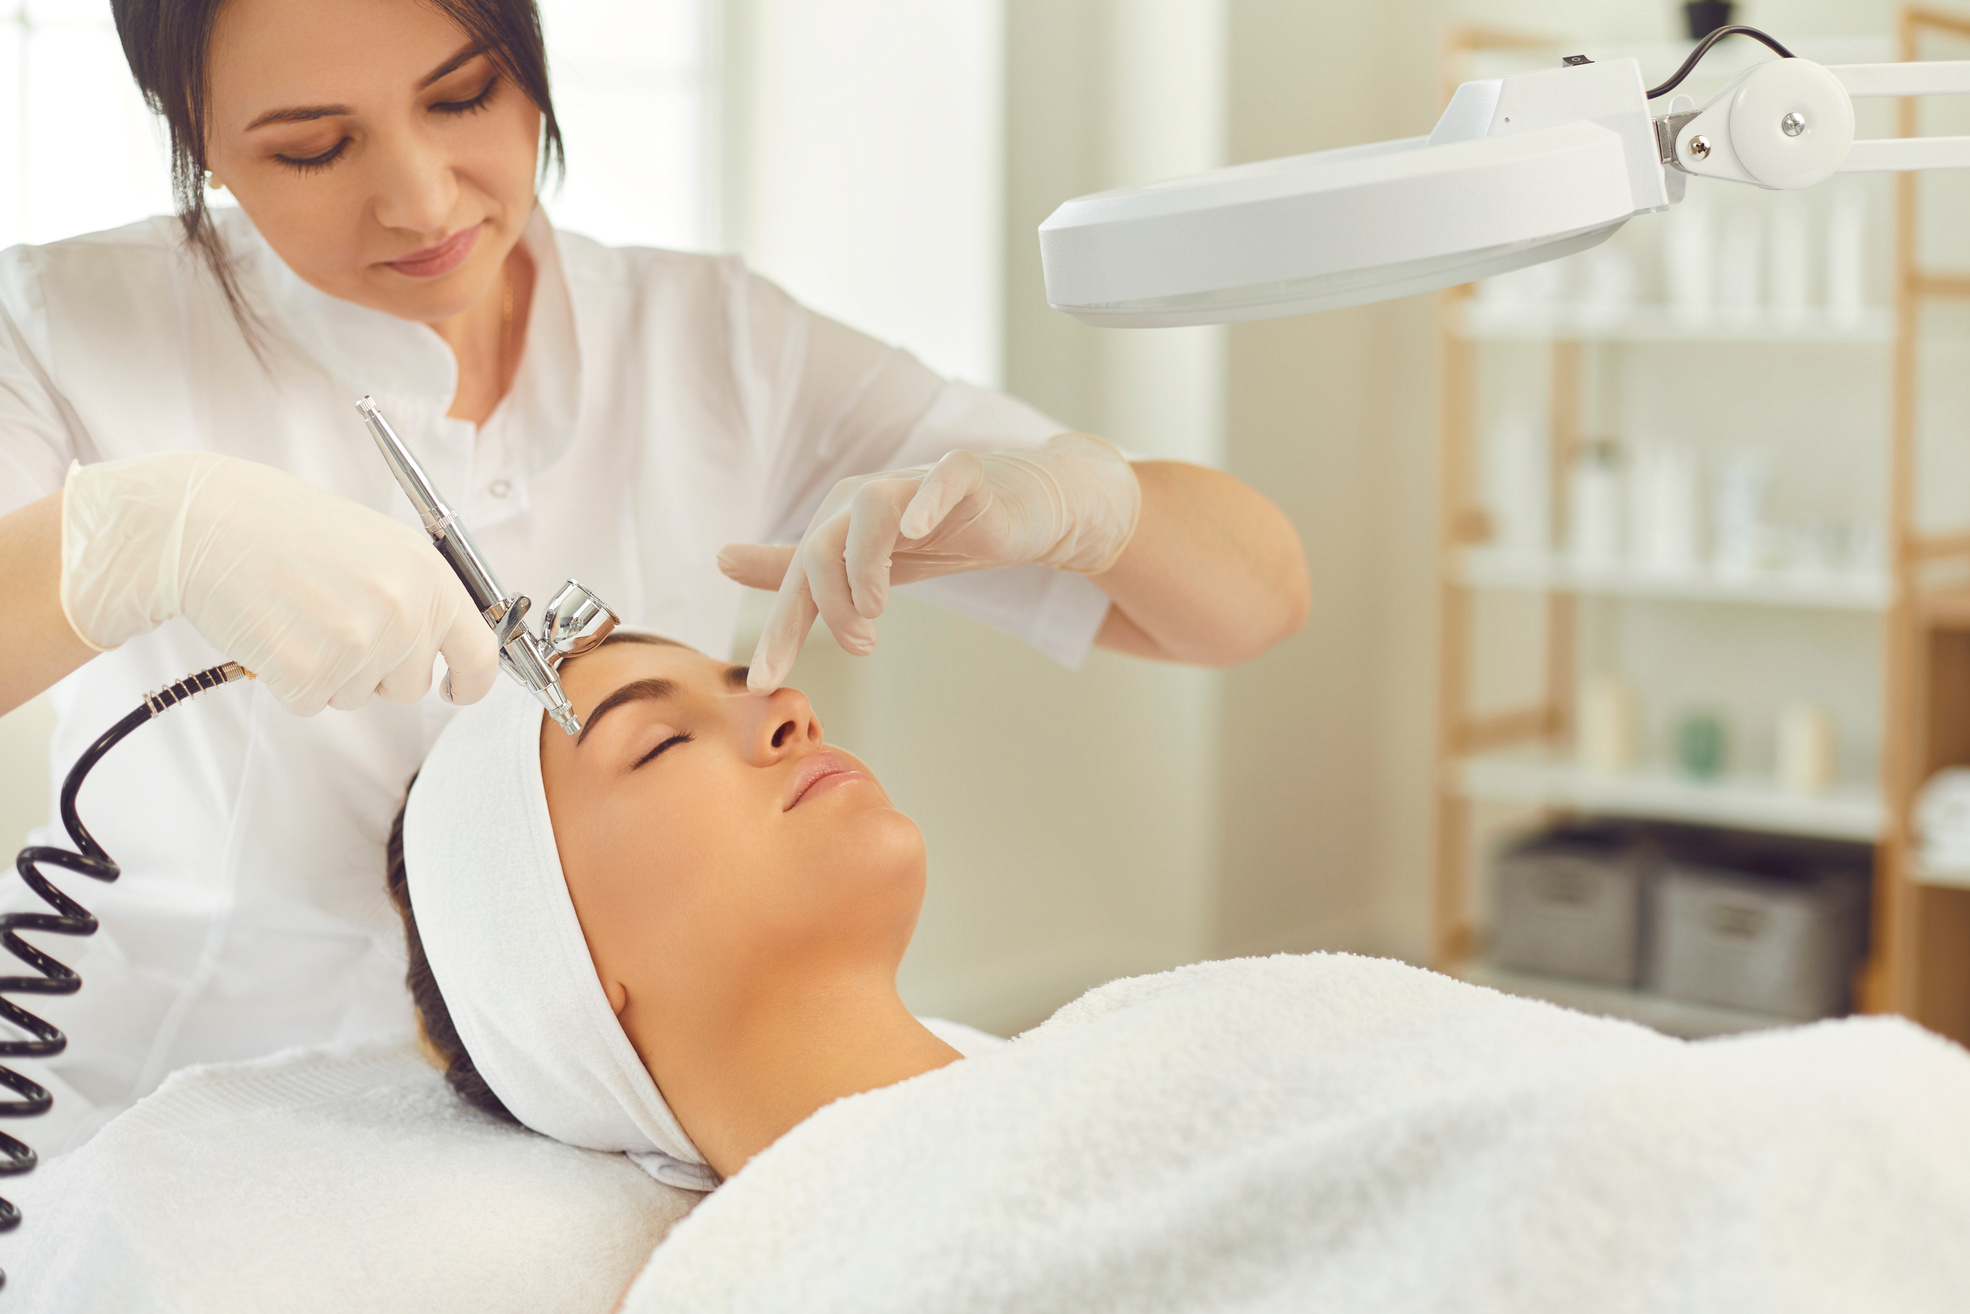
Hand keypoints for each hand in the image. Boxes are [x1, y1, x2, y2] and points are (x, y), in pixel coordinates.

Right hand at [61, 453, 499, 714]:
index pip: (480, 654)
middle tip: (332, 618)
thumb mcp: (380, 545)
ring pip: (358, 696)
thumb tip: (455, 645)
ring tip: (299, 613)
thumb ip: (422, 594)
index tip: (457, 691)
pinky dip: (288, 679)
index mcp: (429, 576)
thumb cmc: (287, 529)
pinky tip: (273, 631)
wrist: (205, 522)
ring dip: (329, 669)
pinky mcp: (309, 673)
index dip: (471, 683)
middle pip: (413, 686)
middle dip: (378, 669)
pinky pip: (311, 702)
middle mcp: (404, 611)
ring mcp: (359, 644)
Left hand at [720, 433, 1138, 690]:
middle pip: (823, 548)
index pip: (798, 581)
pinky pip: (942, 480)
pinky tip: (921, 530)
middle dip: (831, 606)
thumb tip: (722, 559)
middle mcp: (867, 498)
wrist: (1025, 505)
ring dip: (866, 567)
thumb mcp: (866, 560)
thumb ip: (799, 566)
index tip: (765, 684)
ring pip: (871, 512)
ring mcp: (917, 484)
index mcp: (839, 522)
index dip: (779, 631)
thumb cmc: (943, 532)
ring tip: (879, 613)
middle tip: (862, 646)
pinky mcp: (968, 476)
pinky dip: (927, 502)